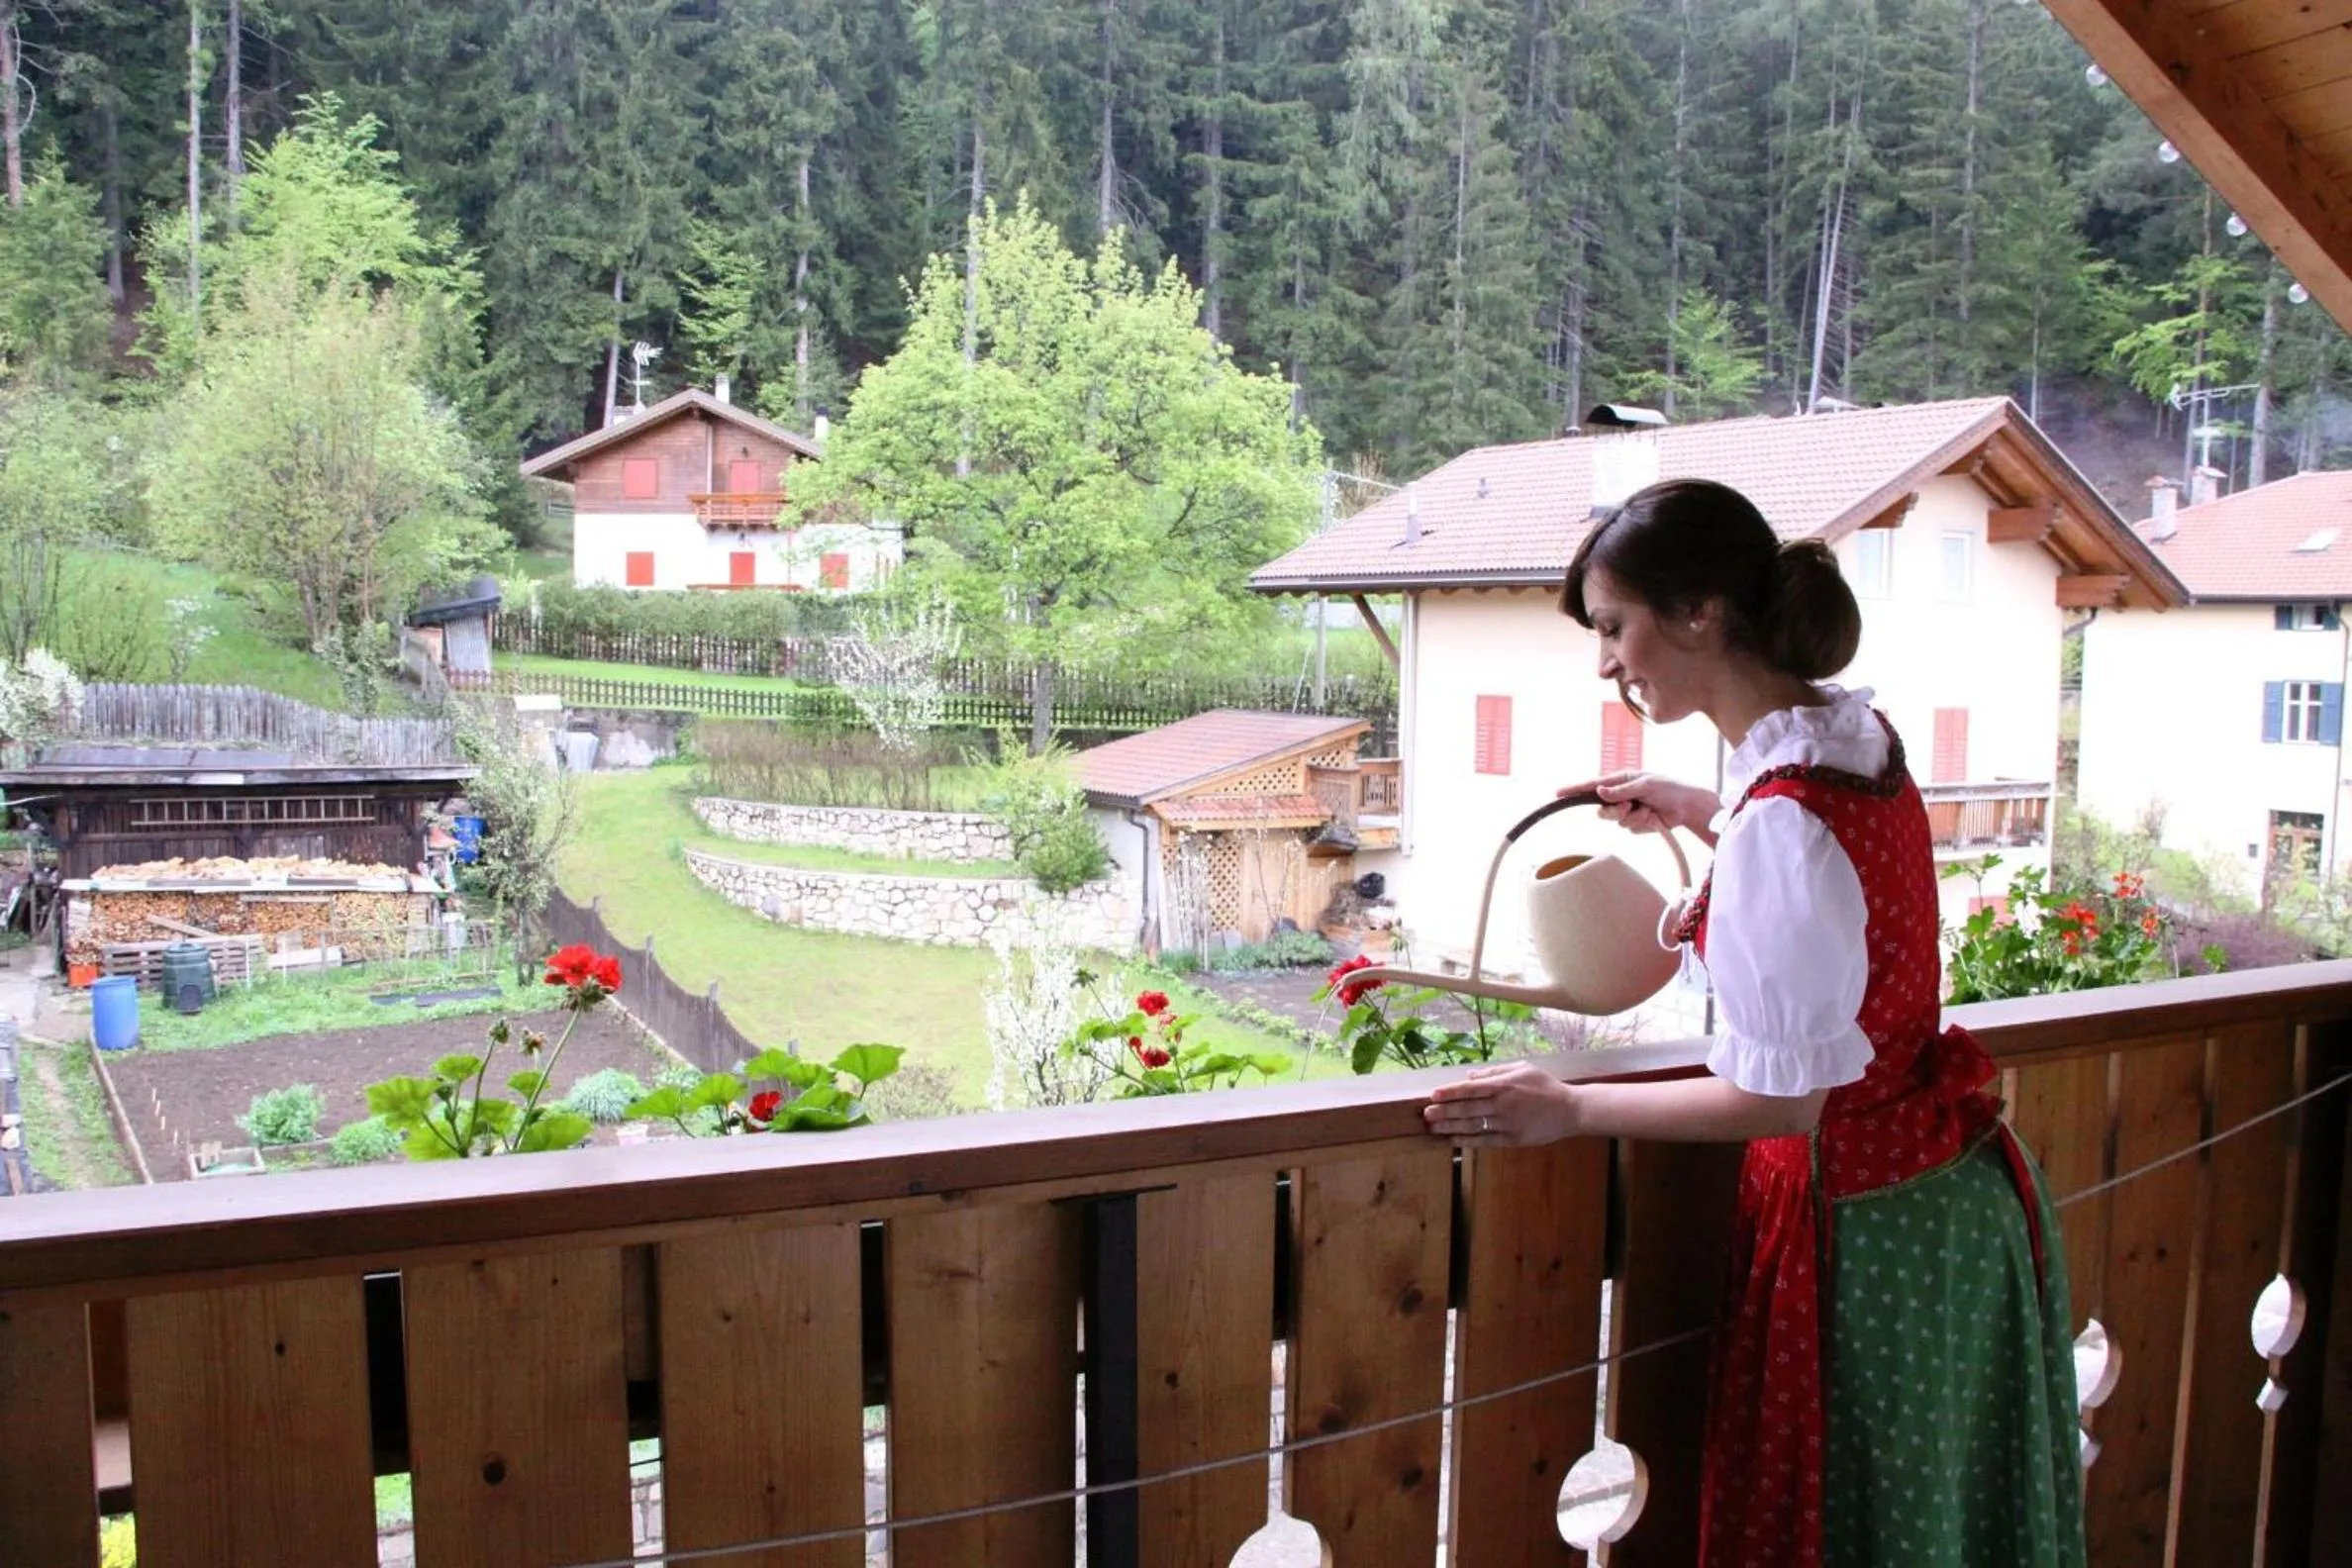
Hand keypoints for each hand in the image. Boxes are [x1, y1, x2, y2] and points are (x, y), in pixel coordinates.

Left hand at [1422, 1061, 1580, 1146]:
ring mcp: (1507, 1124)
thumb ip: (1494, 1072)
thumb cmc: (1545, 1086)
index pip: (1470, 1089)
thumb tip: (1470, 1076)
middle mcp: (1503, 1105)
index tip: (1433, 1095)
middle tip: (1425, 1114)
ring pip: (1473, 1126)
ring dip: (1450, 1128)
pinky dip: (1468, 1141)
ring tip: (1433, 1128)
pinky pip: (1485, 1141)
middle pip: (1467, 1109)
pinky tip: (1453, 1140)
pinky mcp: (1512, 1139)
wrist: (1570, 1110)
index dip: (1450, 1092)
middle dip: (1444, 1112)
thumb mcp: (1522, 1069)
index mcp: (1504, 1085)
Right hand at [1583, 771, 1720, 839]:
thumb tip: (1599, 790)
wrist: (1687, 807)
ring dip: (1631, 817)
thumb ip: (1621, 790)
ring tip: (1647, 810)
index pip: (1593, 785)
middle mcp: (1621, 795)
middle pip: (1601, 808)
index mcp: (1622, 780)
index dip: (1575, 789)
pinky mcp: (1636, 823)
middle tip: (1628, 807)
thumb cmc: (1668, 789)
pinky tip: (1653, 817)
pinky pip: (1628, 828)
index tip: (1559, 793)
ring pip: (1614, 820)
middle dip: (1613, 811)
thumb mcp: (1644, 785)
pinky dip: (1640, 823)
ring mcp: (1628, 810)